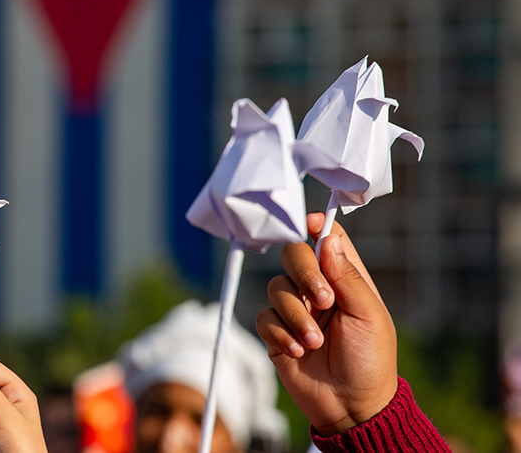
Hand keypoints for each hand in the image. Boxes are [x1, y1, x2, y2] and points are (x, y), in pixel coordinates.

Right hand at [256, 213, 397, 435]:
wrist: (350, 407)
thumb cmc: (370, 361)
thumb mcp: (368, 316)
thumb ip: (347, 276)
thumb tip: (327, 237)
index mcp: (345, 279)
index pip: (326, 239)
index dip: (316, 227)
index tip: (310, 226)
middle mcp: (317, 289)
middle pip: (293, 255)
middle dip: (305, 275)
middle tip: (324, 302)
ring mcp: (295, 310)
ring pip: (276, 287)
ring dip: (296, 316)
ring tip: (314, 342)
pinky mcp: (276, 333)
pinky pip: (264, 317)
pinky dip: (280, 334)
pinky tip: (298, 351)